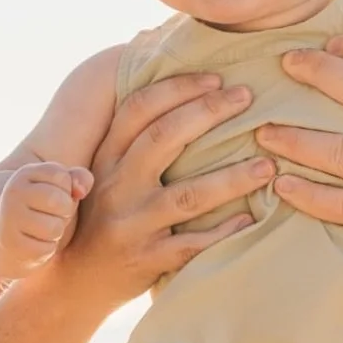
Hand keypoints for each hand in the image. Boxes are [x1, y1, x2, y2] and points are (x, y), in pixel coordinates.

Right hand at [0, 162, 92, 270]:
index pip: (62, 177)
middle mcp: (13, 192)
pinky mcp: (10, 243)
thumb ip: (78, 178)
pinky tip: (35, 242)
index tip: (55, 194)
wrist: (5, 231)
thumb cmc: (43, 205)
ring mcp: (9, 218)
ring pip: (54, 228)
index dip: (67, 189)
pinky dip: (47, 248)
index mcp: (25, 173)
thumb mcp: (60, 186)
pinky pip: (46, 249)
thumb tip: (81, 191)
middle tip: (52, 214)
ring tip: (44, 228)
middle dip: (65, 211)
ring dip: (56, 232)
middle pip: (60, 202)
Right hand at [58, 74, 272, 306]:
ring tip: (268, 166)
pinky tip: (250, 218)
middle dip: (209, 113)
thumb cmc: (101, 216)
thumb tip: (156, 60)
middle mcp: (116, 186)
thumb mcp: (105, 171)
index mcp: (106, 157)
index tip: (217, 78)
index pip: (140, 109)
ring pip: (188, 196)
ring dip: (232, 178)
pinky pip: (192, 245)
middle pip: (165, 138)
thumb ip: (132, 136)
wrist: (75, 282)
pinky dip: (224, 231)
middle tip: (248, 99)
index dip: (179, 88)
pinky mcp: (147, 260)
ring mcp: (131, 225)